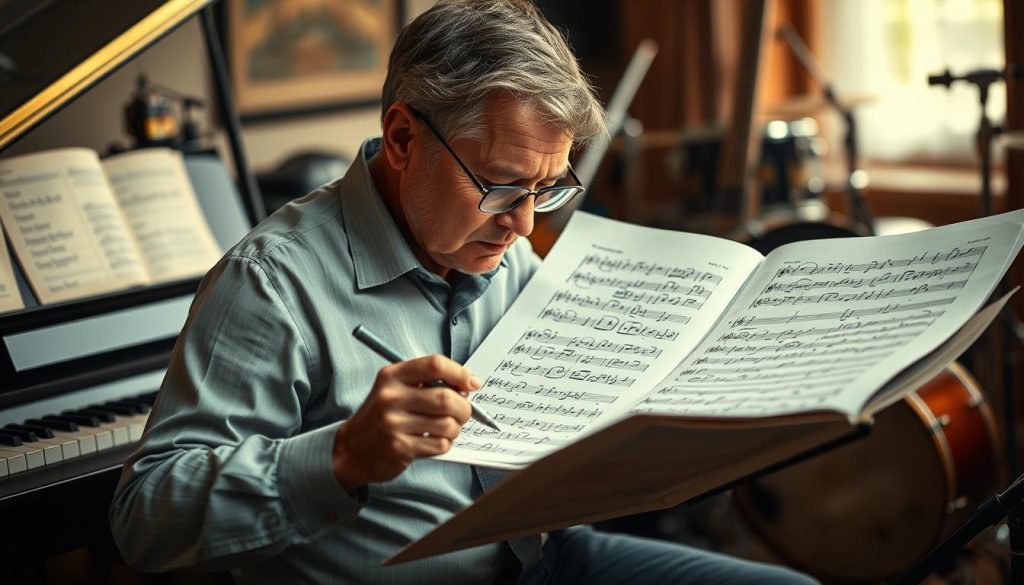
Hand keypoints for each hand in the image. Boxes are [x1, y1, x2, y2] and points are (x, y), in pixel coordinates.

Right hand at [331, 355, 481, 491]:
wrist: (352, 449)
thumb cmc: (381, 416)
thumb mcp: (395, 388)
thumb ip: (427, 382)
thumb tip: (467, 385)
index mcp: (392, 376)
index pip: (435, 365)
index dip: (460, 373)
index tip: (472, 383)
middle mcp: (391, 397)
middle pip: (446, 397)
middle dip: (464, 407)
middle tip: (463, 412)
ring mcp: (394, 423)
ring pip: (448, 424)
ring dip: (455, 428)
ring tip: (445, 428)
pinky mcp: (400, 447)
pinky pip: (441, 444)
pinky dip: (445, 443)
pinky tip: (432, 441)